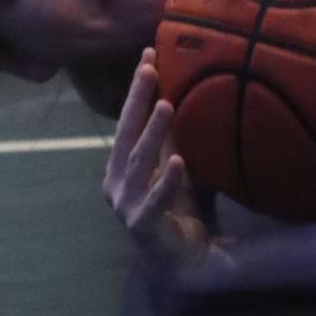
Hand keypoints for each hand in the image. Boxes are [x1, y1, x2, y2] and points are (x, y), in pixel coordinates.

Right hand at [104, 49, 232, 293]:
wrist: (186, 263)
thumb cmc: (182, 208)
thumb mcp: (182, 164)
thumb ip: (180, 135)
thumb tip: (196, 90)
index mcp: (125, 163)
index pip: (131, 117)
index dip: (138, 87)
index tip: (149, 52)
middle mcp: (118, 181)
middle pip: (127, 132)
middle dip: (137, 99)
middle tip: (150, 67)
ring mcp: (127, 205)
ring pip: (138, 163)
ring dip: (152, 132)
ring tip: (167, 105)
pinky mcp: (142, 228)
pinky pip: (154, 202)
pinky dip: (166, 182)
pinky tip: (179, 162)